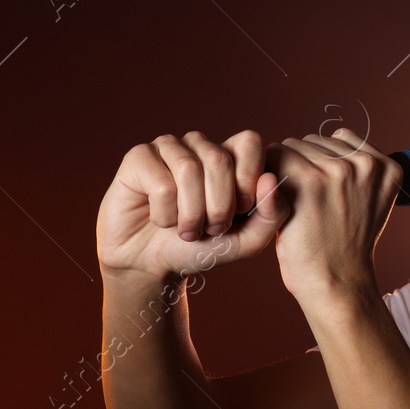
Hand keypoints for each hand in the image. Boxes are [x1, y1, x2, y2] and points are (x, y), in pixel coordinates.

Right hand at [96, 130, 278, 281]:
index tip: (238, 213)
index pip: (249, 143)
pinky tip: (159, 219)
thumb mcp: (247, 241)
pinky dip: (164, 214)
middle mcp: (199, 145)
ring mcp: (168, 147)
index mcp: (229, 156)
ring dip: (190, 214)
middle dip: (218, 207)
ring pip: (189, 171)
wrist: (155, 265)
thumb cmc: (201, 248)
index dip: (247, 180)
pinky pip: (161, 184)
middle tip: (209, 228)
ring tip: (186, 229)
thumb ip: (271, 215)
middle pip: (219, 159)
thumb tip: (270, 179)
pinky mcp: (138, 157)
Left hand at [265, 128, 403, 303]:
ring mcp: (338, 170)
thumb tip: (326, 138)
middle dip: (304, 167)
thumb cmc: (344, 247)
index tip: (325, 198)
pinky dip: (268, 179)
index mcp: (387, 167)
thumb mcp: (368, 201)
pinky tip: (279, 204)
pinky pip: (273, 157)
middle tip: (310, 206)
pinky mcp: (307, 179)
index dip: (323, 167)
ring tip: (296, 207)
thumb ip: (357, 170)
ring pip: (291, 147)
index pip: (338, 140)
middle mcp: (366, 164)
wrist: (337, 283)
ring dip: (285, 173)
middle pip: (312, 141)